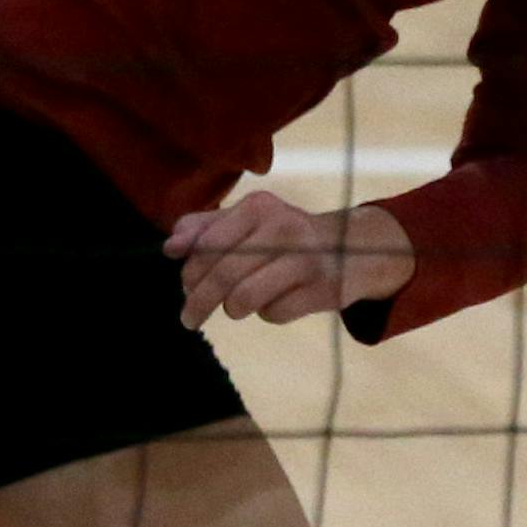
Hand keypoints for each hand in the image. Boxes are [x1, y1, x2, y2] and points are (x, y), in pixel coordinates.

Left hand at [166, 192, 415, 329]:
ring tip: (236, 308)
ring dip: (233, 309)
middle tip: (190, 319)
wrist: (355, 248)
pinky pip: (274, 313)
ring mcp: (306, 259)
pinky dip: (269, 313)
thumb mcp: (250, 220)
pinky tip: (279, 301)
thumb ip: (206, 227)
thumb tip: (171, 246)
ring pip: (244, 299)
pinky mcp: (322, 289)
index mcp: (259, 206)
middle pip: (222, 275)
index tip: (185, 288)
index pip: (206, 245)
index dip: (190, 271)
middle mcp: (283, 227)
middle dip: (199, 302)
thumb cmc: (288, 237)